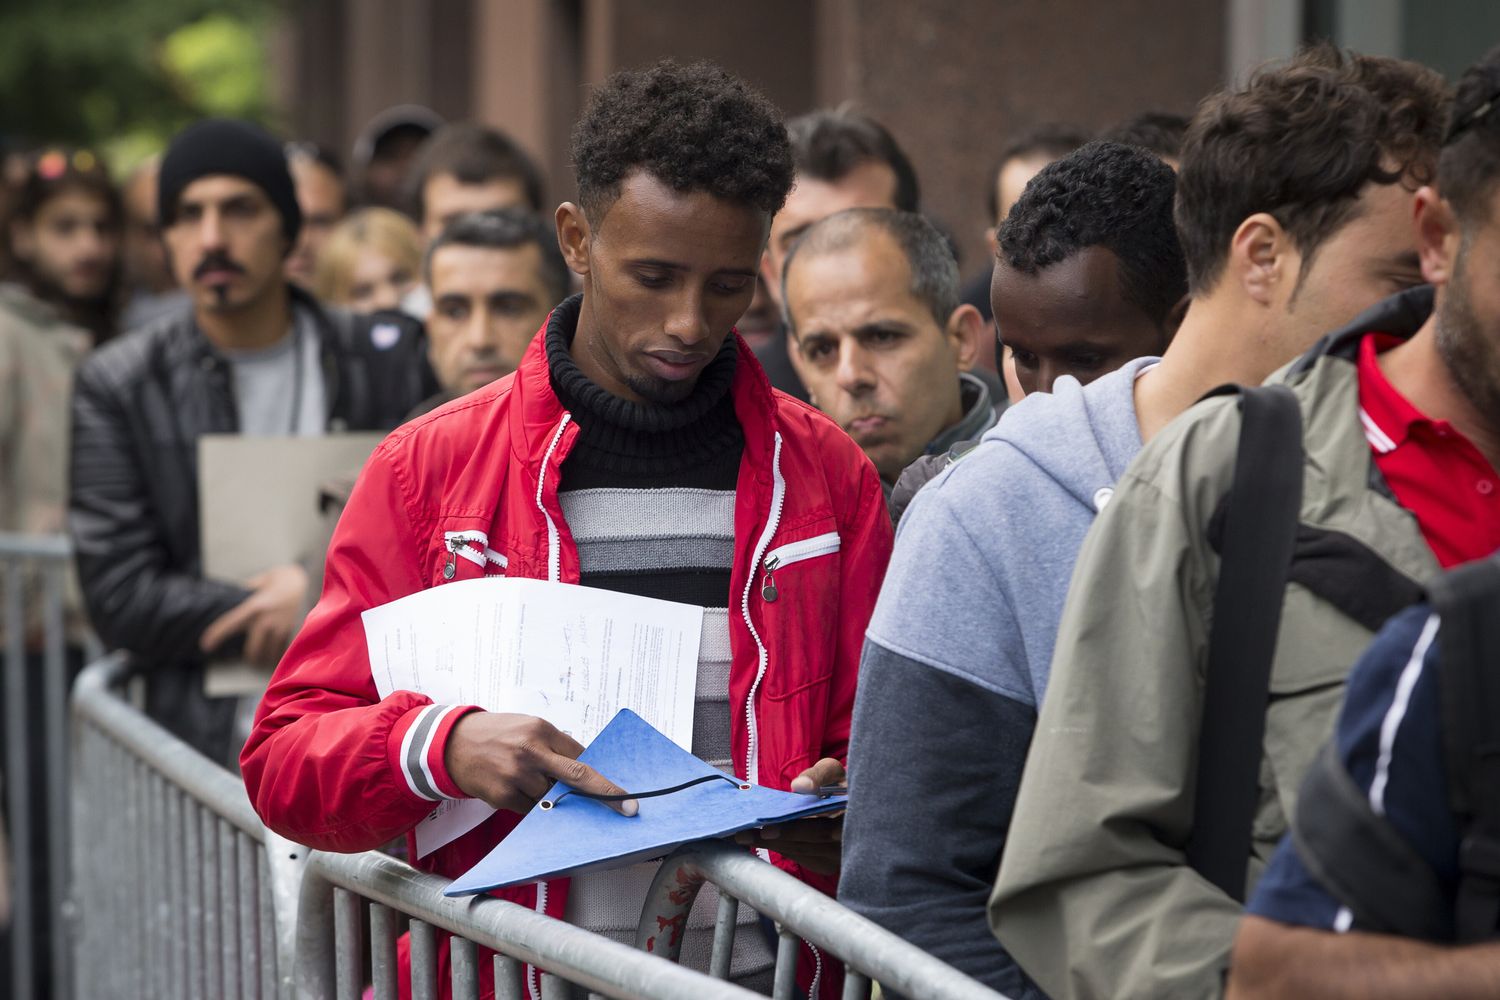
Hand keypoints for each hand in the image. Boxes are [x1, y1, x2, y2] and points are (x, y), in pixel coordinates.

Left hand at [199, 563, 309, 666]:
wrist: (312, 581)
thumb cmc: (285, 578)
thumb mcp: (263, 579)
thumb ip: (249, 590)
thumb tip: (237, 595)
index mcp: (255, 606)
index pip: (230, 624)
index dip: (216, 635)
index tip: (205, 645)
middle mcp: (266, 620)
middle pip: (252, 650)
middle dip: (249, 656)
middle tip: (248, 657)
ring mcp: (280, 627)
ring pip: (268, 653)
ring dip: (264, 657)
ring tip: (263, 658)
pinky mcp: (292, 631)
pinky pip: (281, 649)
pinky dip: (277, 652)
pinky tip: (277, 652)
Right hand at [444, 712, 637, 816]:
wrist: (451, 743)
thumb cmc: (497, 734)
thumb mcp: (528, 728)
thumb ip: (555, 747)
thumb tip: (585, 770)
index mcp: (541, 730)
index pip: (582, 755)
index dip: (602, 775)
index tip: (624, 790)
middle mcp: (530, 752)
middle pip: (577, 776)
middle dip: (604, 793)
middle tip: (627, 807)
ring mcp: (516, 775)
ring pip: (552, 798)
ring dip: (552, 798)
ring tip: (529, 782)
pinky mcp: (502, 796)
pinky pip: (530, 809)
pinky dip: (531, 804)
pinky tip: (517, 789)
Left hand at [735, 757, 844, 874]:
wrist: (855, 807)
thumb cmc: (841, 785)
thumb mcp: (834, 771)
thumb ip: (819, 774)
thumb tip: (799, 786)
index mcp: (854, 820)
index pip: (823, 830)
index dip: (794, 830)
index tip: (766, 829)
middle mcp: (849, 846)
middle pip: (807, 845)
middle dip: (772, 839)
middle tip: (742, 834)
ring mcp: (839, 859)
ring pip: (801, 853)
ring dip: (771, 845)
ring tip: (742, 836)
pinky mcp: (827, 865)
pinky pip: (801, 857)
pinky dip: (780, 847)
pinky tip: (759, 839)